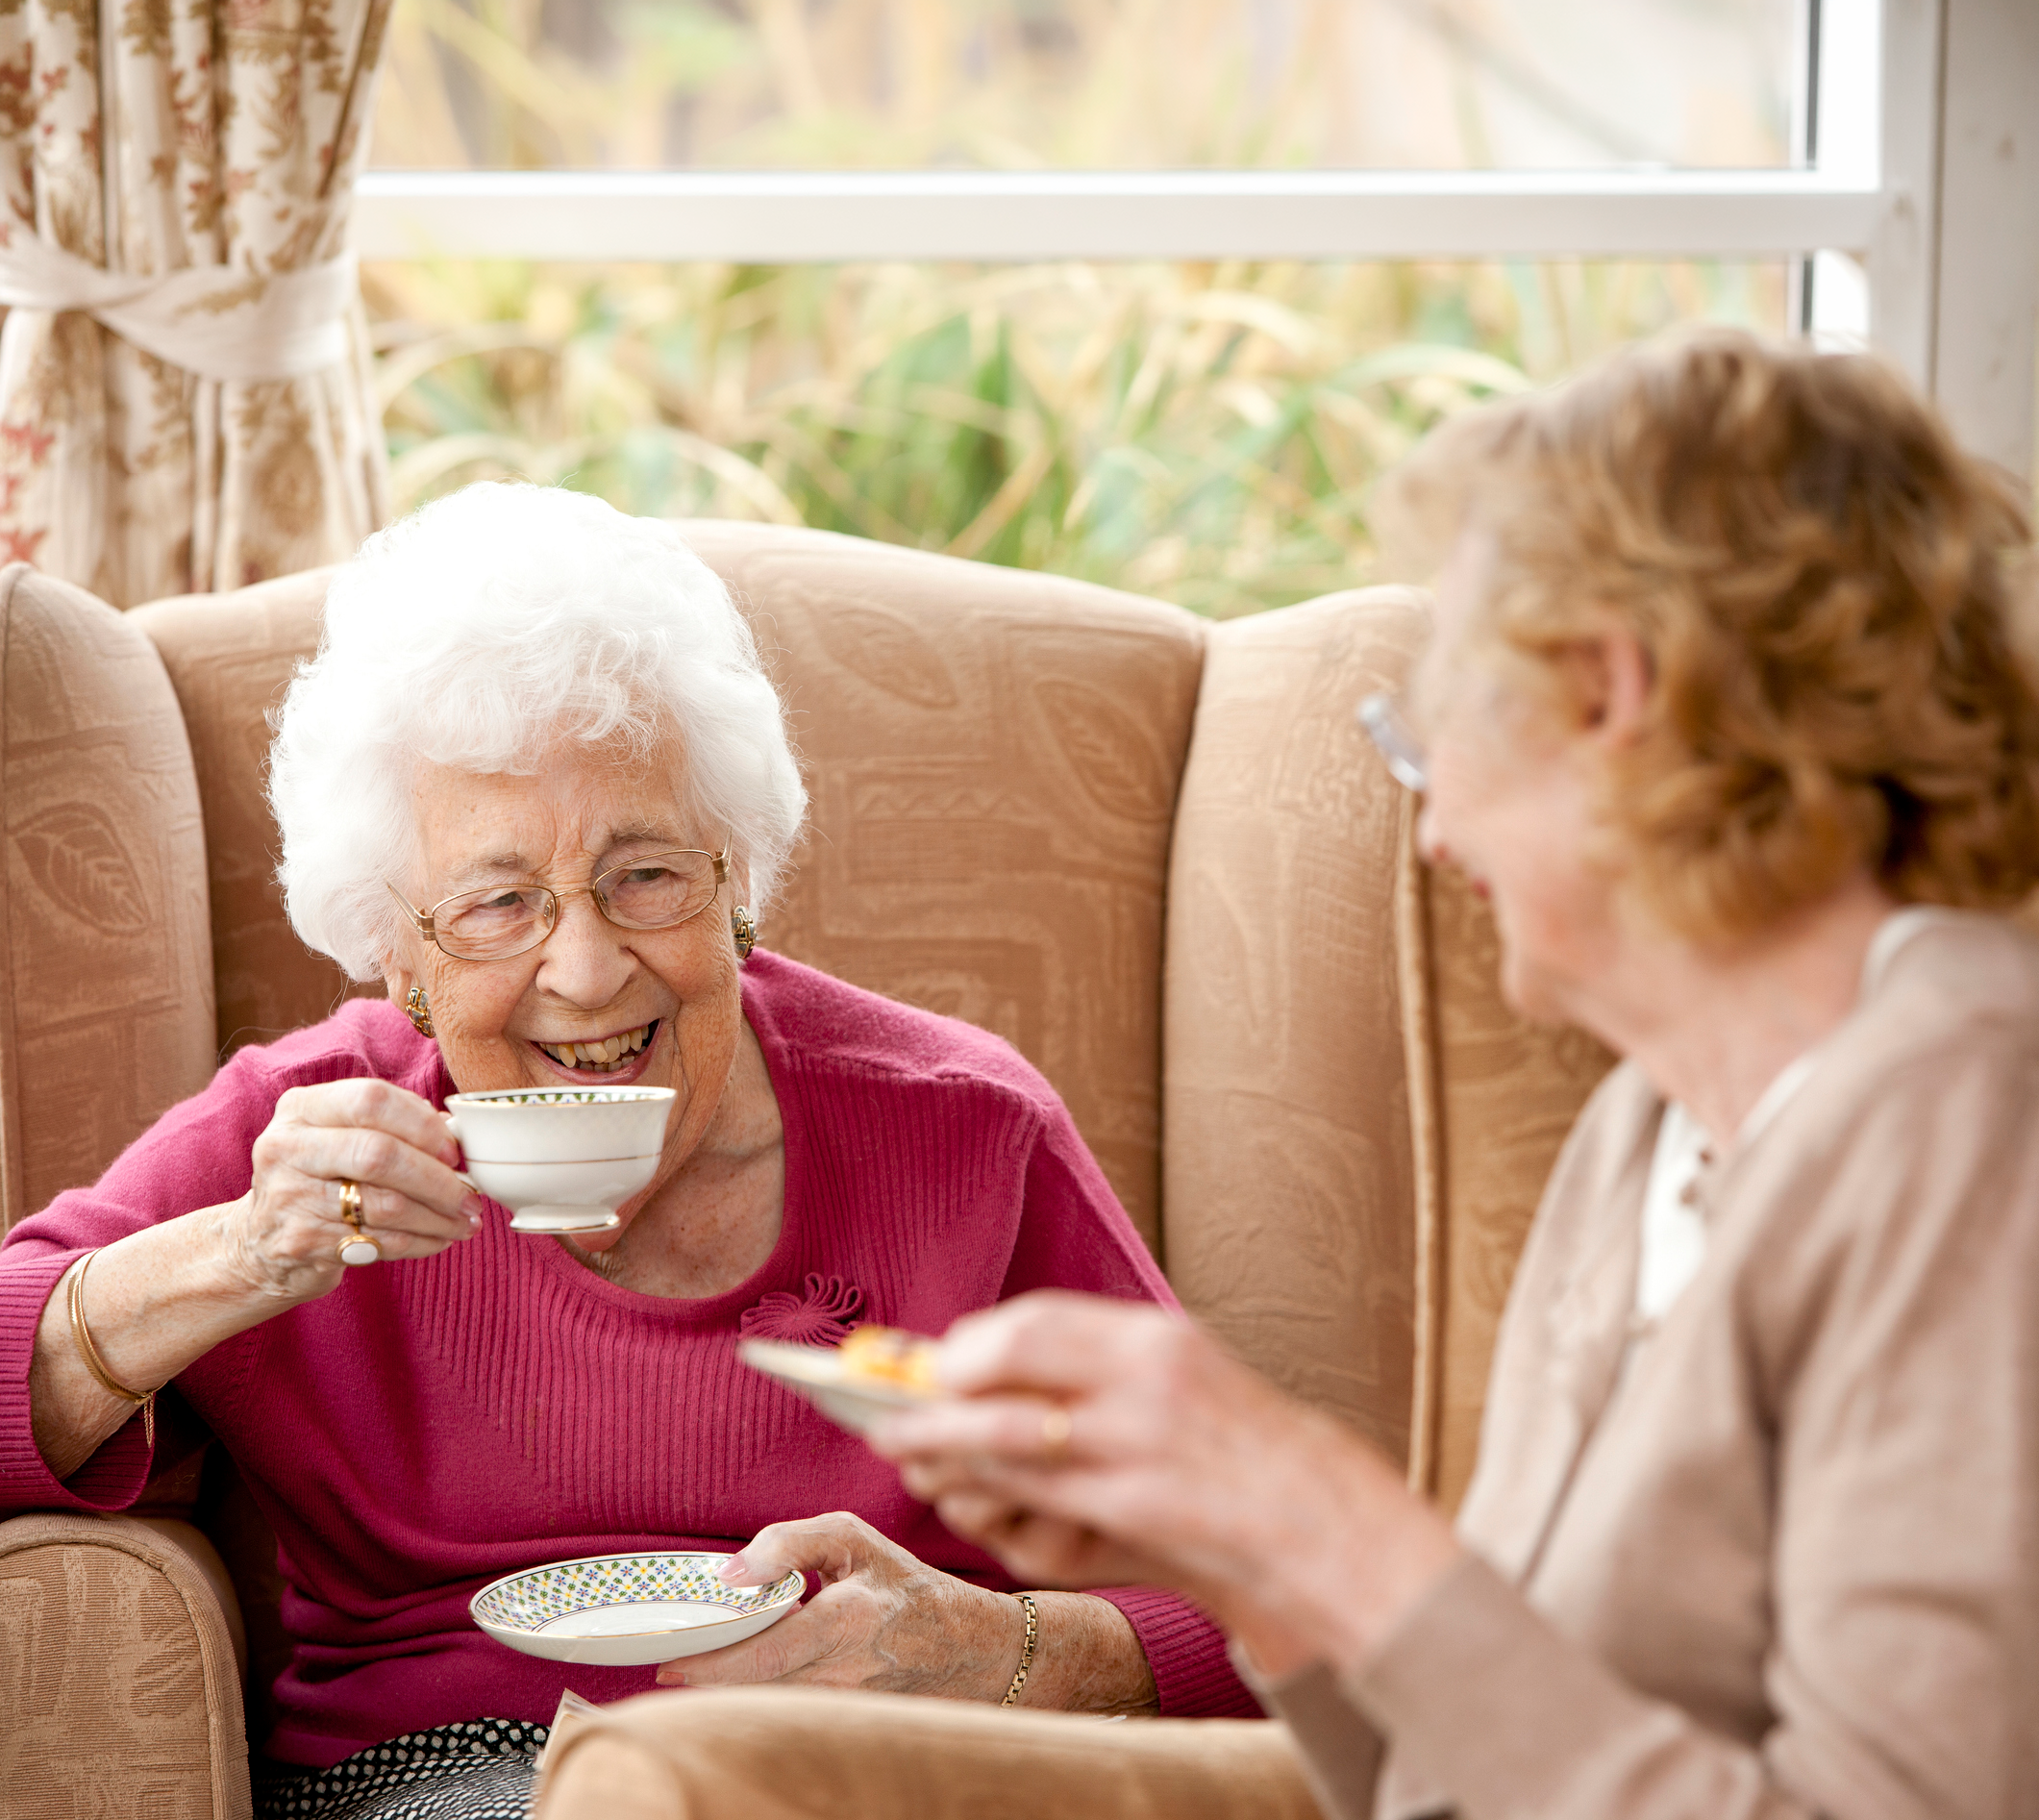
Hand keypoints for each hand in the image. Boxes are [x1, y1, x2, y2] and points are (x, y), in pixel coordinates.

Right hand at [222, 1079, 482, 1300]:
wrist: (259, 1240)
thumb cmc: (320, 1177)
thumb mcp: (338, 1136)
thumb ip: (390, 1124)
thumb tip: (456, 1135)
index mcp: (302, 1108)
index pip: (370, 1099)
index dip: (422, 1124)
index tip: (454, 1149)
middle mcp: (287, 1147)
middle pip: (379, 1154)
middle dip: (436, 1178)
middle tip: (469, 1193)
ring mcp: (288, 1197)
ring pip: (384, 1206)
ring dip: (437, 1217)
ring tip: (464, 1220)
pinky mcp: (299, 1243)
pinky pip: (377, 1241)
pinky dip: (419, 1242)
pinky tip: (438, 1239)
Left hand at [659, 1512, 1025, 1700]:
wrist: (967, 1649)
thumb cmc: (905, 1586)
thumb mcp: (853, 1539)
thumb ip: (789, 1542)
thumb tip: (731, 1571)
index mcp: (847, 1619)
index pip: (763, 1653)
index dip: (709, 1663)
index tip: (669, 1663)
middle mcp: (845, 1673)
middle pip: (754, 1690)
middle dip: (705, 1683)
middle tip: (668, 1670)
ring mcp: (845, 1708)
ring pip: (767, 1707)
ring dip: (728, 1694)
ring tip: (697, 1675)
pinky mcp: (844, 1725)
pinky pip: (787, 1715)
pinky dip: (758, 1702)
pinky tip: (741, 1684)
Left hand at [870, 1291, 1461, 1676]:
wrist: (1319, 1520)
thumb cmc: (1232, 1447)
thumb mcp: (1174, 1379)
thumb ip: (1089, 1371)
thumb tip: (974, 1368)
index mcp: (1153, 1340)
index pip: (1036, 1322)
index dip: (970, 1345)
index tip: (932, 1364)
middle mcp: (1144, 1384)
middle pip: (1006, 1376)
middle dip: (933, 1400)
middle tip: (882, 1417)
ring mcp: (1140, 1452)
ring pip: (1006, 1447)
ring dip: (941, 1454)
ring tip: (903, 1458)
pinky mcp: (1136, 1515)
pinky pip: (1036, 1508)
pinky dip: (987, 1504)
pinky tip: (960, 1501)